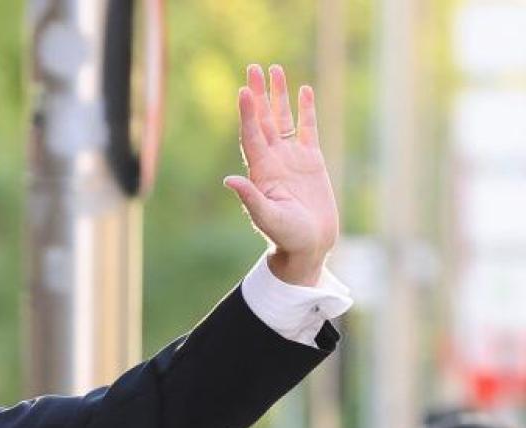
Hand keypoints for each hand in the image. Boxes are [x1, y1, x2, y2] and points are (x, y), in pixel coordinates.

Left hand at [224, 64, 338, 286]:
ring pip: (283, 119)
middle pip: (263, 120)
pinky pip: (308, 129)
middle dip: (258, 95)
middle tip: (253, 68)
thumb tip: (230, 181)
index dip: (247, 113)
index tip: (243, 90)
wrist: (308, 246)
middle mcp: (273, 160)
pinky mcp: (311, 161)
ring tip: (275, 70)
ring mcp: (291, 158)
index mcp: (260, 171)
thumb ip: (251, 198)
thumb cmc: (286, 236)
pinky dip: (306, 110)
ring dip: (278, 96)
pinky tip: (304, 90)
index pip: (251, 135)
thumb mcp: (267, 217)